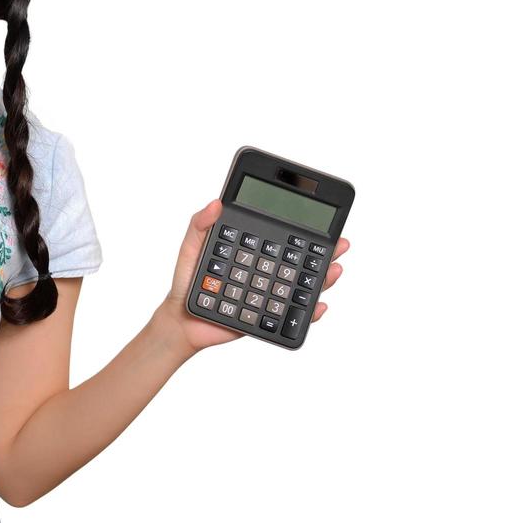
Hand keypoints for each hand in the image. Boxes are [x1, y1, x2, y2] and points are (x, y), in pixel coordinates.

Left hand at [156, 198, 349, 354]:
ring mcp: (268, 293)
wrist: (183, 320)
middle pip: (300, 260)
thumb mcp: (191, 247)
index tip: (321, 219)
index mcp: (252, 250)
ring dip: (322, 279)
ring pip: (302, 286)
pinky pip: (292, 318)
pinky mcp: (266, 318)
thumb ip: (201, 223)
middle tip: (340, 244)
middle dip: (324, 252)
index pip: (281, 237)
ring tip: (334, 270)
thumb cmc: (187, 281)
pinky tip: (318, 306)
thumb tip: (216, 202)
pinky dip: (308, 314)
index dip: (303, 229)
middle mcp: (265, 271)